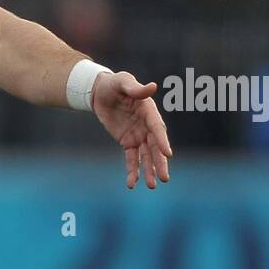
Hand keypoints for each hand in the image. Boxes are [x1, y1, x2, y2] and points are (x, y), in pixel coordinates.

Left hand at [91, 72, 172, 189]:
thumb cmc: (114, 84)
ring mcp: (138, 135)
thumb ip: (136, 88)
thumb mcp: (123, 82)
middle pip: (155, 147)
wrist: (100, 92)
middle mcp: (147, 126)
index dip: (162, 141)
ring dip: (149, 171)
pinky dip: (132, 170)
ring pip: (145, 156)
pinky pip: (131, 158)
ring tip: (152, 186)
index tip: (167, 154)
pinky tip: (132, 183)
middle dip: (159, 163)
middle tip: (165, 178)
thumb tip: (152, 86)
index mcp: (149, 111)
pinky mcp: (128, 142)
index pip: (157, 128)